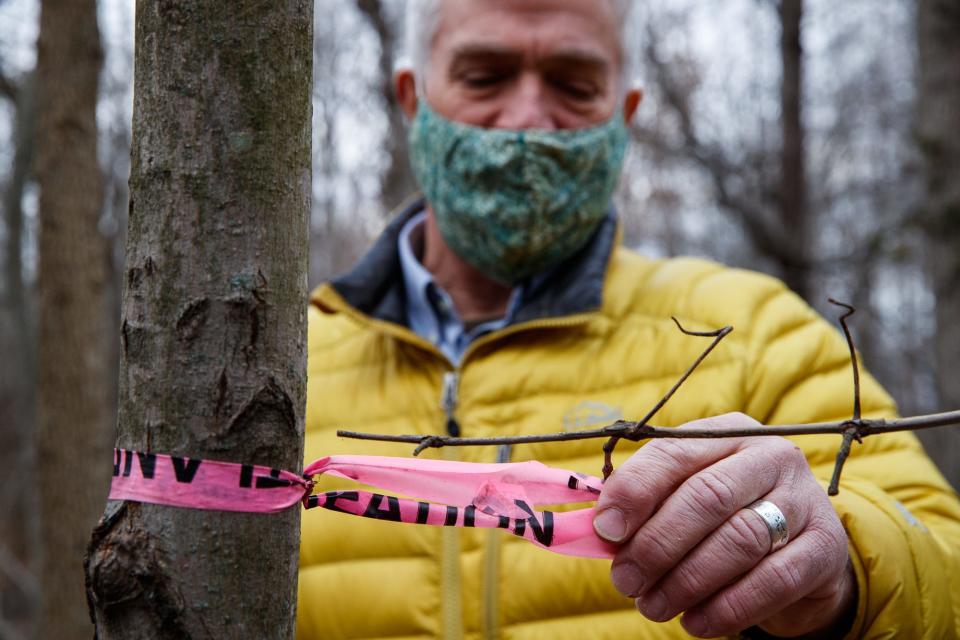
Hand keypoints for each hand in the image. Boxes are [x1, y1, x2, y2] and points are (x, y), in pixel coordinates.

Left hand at [593, 413, 855, 637]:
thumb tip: (598, 528)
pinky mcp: (825, 547)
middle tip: (625, 581)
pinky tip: (697, 623)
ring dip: (686, 581)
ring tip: (653, 606)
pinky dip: (729, 607)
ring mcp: (803, 499)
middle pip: (706, 497)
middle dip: (657, 544)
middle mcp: (769, 456)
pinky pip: (773, 580)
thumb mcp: (686, 495)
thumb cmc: (724, 516)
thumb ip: (646, 504)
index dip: (635, 491)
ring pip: (738, 540)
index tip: (604, 529)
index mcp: (726, 432)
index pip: (674, 452)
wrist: (802, 548)